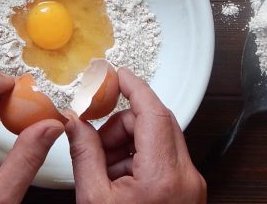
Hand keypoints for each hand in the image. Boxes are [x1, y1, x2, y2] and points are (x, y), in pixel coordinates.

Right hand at [65, 68, 205, 203]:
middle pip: (156, 123)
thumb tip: (76, 125)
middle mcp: (185, 176)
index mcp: (163, 176)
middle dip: (121, 125)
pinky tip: (119, 181)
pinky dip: (138, 161)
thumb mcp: (94, 201)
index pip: (154, 112)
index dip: (135, 88)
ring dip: (128, 145)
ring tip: (106, 172)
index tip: (120, 75)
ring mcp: (190, 183)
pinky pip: (164, 159)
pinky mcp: (188, 190)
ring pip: (159, 140)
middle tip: (97, 144)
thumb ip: (84, 156)